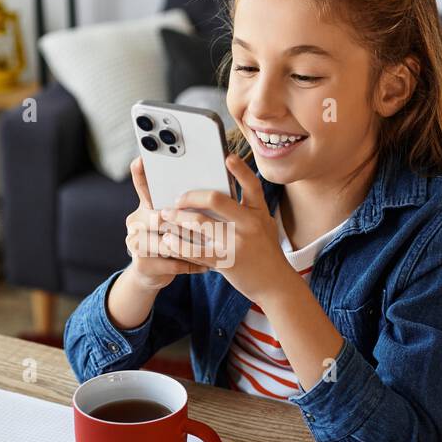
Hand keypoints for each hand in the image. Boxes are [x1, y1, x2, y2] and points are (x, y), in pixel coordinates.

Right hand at [123, 156, 205, 290]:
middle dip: (187, 223)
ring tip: (213, 247)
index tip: (141, 159)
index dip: (140, 174)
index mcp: (144, 206)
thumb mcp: (177, 222)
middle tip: (210, 224)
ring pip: (167, 241)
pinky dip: (191, 264)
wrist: (152, 273)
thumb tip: (212, 189)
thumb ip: (186, 207)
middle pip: (160, 217)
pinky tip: (206, 265)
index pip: (142, 186)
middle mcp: (135, 221)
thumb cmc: (173, 241)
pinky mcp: (140, 264)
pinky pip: (170, 263)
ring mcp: (134, 243)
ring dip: (192, 246)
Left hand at [162, 154, 298, 306]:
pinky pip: (196, 250)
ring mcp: (236, 244)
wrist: (275, 284)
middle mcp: (249, 225)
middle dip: (191, 197)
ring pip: (200, 224)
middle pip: (216, 200)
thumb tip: (221, 193)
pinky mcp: (225, 262)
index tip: (227, 158)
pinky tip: (168, 239)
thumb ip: (247, 210)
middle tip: (177, 198)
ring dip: (178, 218)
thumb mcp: (264, 225)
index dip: (241, 170)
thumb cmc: (266, 251)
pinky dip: (179, 243)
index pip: (252, 185)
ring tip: (166, 215)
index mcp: (259, 213)